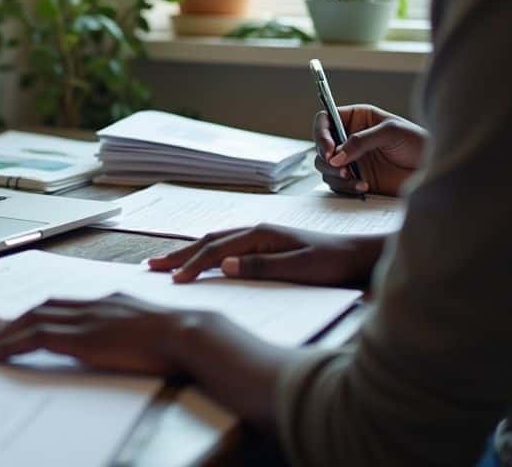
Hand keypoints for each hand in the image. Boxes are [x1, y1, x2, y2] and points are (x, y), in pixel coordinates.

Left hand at [0, 293, 207, 375]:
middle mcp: (94, 304)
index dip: (42, 314)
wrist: (188, 335)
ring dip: (8, 333)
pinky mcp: (81, 337)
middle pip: (44, 307)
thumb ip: (133, 330)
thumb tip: (128, 341)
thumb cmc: (180, 338)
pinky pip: (36, 337)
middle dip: (18, 321)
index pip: (65, 304)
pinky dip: (12, 343)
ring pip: (34, 320)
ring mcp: (86, 319)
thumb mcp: (151, 329)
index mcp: (110, 301)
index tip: (26, 324)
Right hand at [147, 225, 387, 286]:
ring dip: (189, 251)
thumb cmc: (333, 264)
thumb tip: (223, 266)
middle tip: (151, 266)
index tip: (172, 281)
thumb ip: (261, 266)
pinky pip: (228, 245)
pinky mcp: (266, 244)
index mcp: (261, 234)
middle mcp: (257, 230)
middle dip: (179, 253)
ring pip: (216, 241)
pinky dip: (207, 252)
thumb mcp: (300, 268)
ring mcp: (261, 236)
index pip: (216, 250)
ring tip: (167, 262)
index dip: (192, 265)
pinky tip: (202, 260)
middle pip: (208, 240)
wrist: (359, 256)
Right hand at [313, 104, 426, 196]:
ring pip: (325, 166)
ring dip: (335, 174)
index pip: (325, 120)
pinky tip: (364, 187)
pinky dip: (346, 187)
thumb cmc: (418, 144)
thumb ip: (361, 140)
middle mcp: (350, 138)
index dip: (321, 133)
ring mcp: (352, 160)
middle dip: (326, 158)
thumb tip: (336, 156)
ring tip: (355, 178)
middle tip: (340, 167)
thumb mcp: (391, 132)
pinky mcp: (356, 179)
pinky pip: (337, 184)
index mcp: (358, 119)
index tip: (329, 149)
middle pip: (320, 145)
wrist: (432, 171)